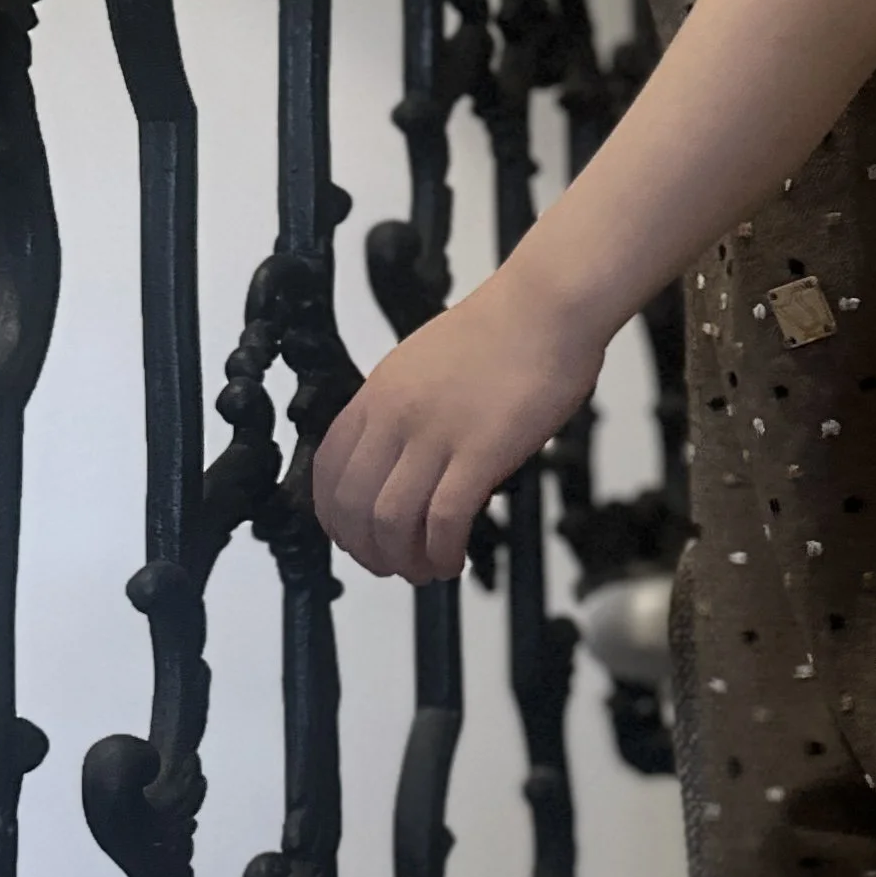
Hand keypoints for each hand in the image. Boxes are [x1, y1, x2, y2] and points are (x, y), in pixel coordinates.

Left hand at [313, 263, 602, 581]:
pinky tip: (455, 560)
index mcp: (378, 393)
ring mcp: (435, 434)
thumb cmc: (503, 331)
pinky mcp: (480, 452)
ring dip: (404, 559)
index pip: (327, 468)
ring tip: (426, 570)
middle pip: (352, 504)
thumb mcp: (425, 365)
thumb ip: (406, 411)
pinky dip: (443, 552)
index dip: (333, 517)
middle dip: (366, 549)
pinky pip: (445, 520)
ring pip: (391, 520)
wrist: (547, 306)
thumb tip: (407, 461)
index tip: (352, 538)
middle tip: (390, 565)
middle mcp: (395, 416)